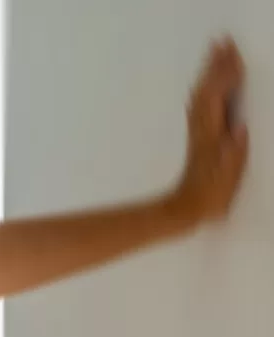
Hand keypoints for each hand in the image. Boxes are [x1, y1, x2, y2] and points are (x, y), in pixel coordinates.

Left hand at [170, 37, 249, 222]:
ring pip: (201, 94)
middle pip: (206, 90)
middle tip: (222, 41)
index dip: (226, 77)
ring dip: (209, 72)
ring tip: (215, 52)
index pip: (217, 99)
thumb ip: (234, 153)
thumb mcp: (227, 178)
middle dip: (215, 65)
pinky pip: (200, 104)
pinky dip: (206, 87)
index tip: (235, 57)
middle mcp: (201, 129)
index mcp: (210, 136)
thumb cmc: (209, 196)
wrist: (184, 209)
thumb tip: (240, 128)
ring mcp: (197, 132)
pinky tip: (207, 83)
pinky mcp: (198, 137)